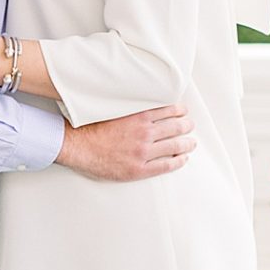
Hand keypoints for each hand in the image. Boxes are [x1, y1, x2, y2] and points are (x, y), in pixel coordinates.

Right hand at [60, 107, 195, 180]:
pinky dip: (178, 161)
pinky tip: (183, 158)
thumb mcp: (113, 108)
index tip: (183, 110)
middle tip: (190, 125)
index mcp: (139, 116)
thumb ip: (131, 106)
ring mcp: (143, 152)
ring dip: (186, 143)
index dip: (179, 110)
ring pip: (174, 146)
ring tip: (191, 142)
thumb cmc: (92, 127)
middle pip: (175, 127)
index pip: (168, 110)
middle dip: (186, 125)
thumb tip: (145, 101)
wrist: (78, 146)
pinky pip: (166, 165)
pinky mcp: (139, 168)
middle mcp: (144, 133)